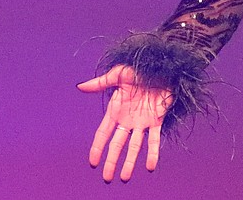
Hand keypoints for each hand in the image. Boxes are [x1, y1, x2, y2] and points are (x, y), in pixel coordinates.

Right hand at [77, 65, 172, 181]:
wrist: (163, 65)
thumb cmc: (140, 67)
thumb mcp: (119, 74)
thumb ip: (101, 83)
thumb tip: (80, 87)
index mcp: (116, 110)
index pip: (103, 133)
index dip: (97, 148)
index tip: (93, 163)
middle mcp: (128, 120)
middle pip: (117, 145)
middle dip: (112, 161)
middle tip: (107, 178)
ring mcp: (143, 122)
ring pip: (134, 146)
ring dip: (130, 162)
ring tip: (125, 178)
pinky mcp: (158, 120)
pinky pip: (154, 140)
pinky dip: (153, 153)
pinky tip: (150, 167)